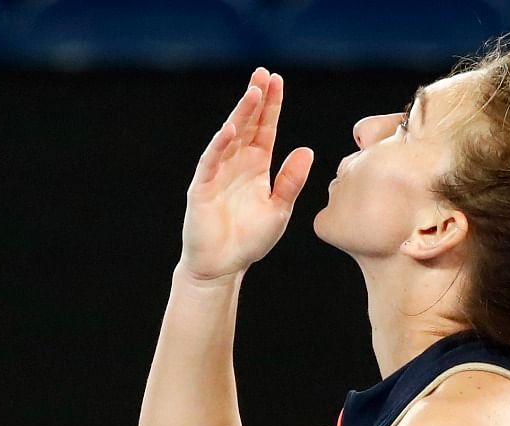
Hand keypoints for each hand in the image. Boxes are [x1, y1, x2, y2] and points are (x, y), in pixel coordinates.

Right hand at [179, 67, 313, 282]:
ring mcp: (218, 173)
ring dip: (240, 114)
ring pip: (230, 136)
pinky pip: (211, 161)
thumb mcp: (279, 209)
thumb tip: (307, 150)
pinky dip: (219, 144)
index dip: (271, 105)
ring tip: (252, 92)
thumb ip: (291, 181)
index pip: (265, 128)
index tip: (278, 80)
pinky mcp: (202, 187)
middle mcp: (236, 163)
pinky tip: (230, 128)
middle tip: (263, 73)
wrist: (223, 266)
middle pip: (246, 124)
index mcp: (256, 166)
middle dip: (255, 99)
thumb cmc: (250, 240)